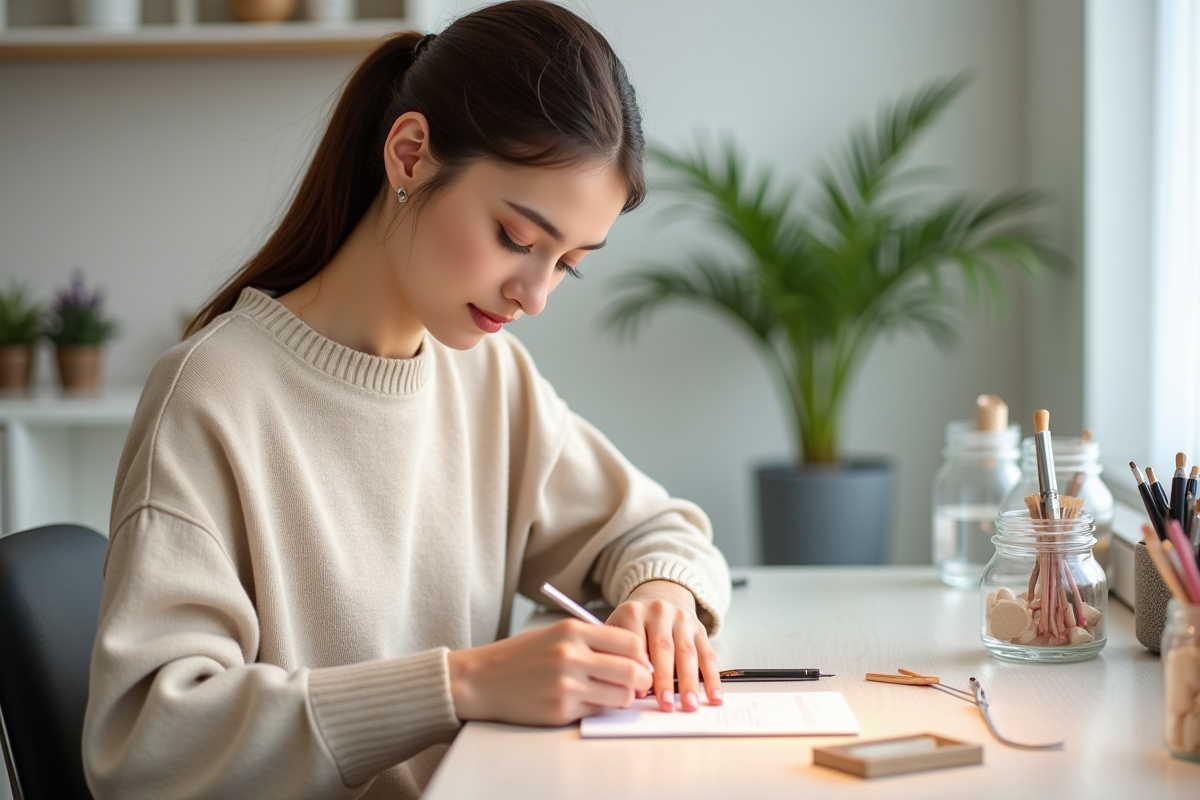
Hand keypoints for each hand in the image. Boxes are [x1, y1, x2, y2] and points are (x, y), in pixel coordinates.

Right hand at [446, 619, 652, 726]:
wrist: (482, 680)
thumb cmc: (522, 656)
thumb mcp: (555, 634)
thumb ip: (592, 641)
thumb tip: (634, 657)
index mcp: (572, 631)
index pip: (630, 642)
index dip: (641, 655)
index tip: (641, 662)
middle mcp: (570, 656)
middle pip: (632, 671)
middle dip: (642, 680)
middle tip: (640, 683)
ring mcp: (565, 686)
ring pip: (621, 696)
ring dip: (624, 697)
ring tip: (614, 693)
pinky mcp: (560, 711)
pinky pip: (598, 712)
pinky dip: (601, 708)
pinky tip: (589, 701)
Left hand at [605, 580, 721, 712]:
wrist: (659, 595)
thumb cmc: (634, 621)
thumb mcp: (616, 628)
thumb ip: (618, 654)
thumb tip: (630, 688)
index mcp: (634, 612)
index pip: (635, 642)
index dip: (637, 668)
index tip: (637, 692)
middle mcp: (660, 612)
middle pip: (663, 648)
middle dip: (665, 679)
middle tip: (665, 704)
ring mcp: (682, 620)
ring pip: (688, 653)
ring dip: (689, 682)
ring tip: (690, 704)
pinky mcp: (700, 629)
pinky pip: (708, 655)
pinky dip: (712, 678)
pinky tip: (714, 696)